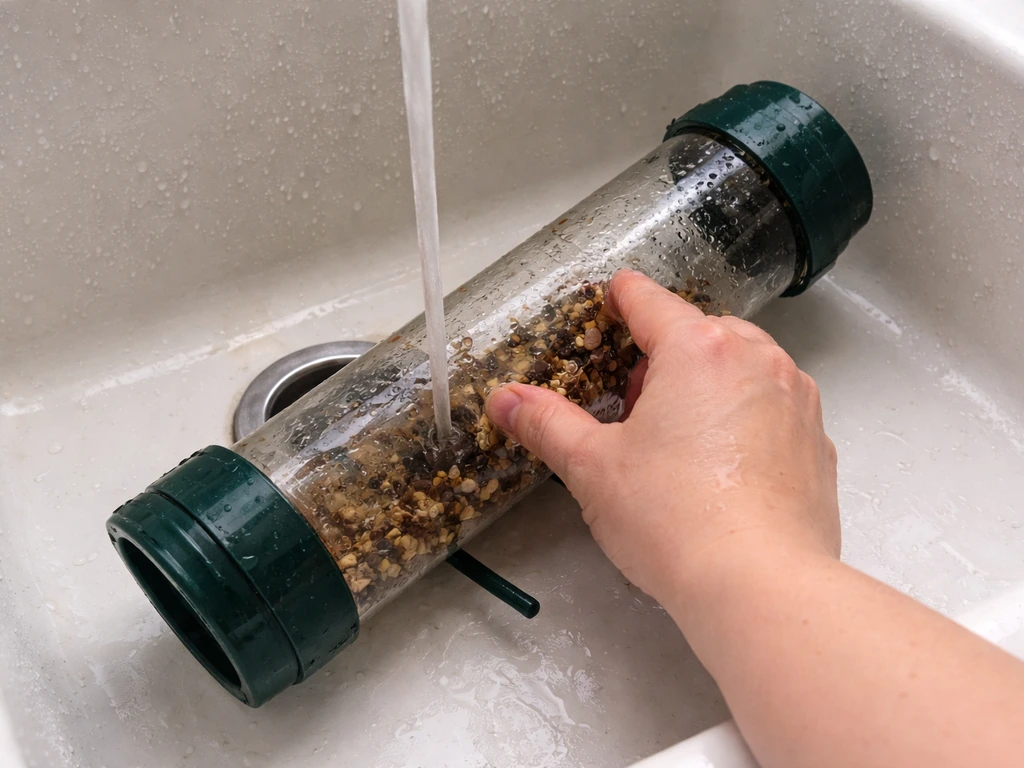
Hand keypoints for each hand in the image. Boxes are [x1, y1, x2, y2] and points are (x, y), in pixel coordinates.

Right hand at [485, 269, 838, 611]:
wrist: (759, 584)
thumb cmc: (674, 520)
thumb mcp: (592, 467)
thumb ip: (547, 423)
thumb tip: (507, 400)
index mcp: (698, 350)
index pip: (650, 301)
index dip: (621, 298)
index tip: (612, 300)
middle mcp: (756, 360)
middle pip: (700, 333)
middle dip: (665, 356)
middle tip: (636, 406)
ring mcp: (794, 399)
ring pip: (743, 366)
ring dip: (709, 383)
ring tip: (680, 438)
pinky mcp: (816, 441)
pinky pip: (774, 407)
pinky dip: (746, 418)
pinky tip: (721, 467)